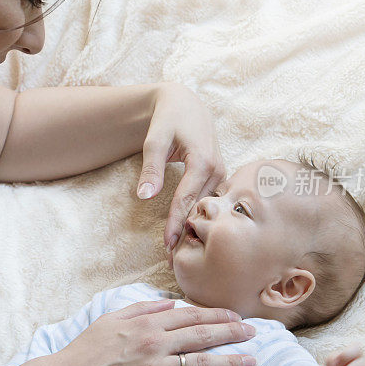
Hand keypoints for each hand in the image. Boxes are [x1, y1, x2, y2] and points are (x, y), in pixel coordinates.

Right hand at [50, 299, 256, 365]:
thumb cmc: (85, 349)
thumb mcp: (111, 318)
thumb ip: (141, 308)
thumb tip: (168, 302)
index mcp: (147, 323)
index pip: (190, 315)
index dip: (216, 314)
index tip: (234, 315)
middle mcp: (155, 342)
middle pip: (202, 334)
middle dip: (232, 332)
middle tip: (253, 333)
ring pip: (200, 363)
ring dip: (229, 362)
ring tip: (251, 362)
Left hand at [135, 82, 224, 267]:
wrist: (184, 103)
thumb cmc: (168, 118)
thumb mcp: (154, 139)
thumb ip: (150, 169)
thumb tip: (143, 197)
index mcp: (203, 161)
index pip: (186, 200)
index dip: (176, 224)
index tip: (167, 247)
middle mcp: (218, 170)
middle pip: (199, 209)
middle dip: (185, 233)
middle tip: (172, 262)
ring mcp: (221, 174)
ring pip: (206, 207)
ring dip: (193, 228)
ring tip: (179, 255)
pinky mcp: (219, 177)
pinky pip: (209, 201)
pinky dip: (198, 217)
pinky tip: (188, 234)